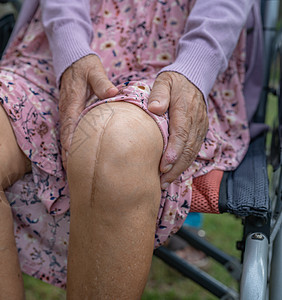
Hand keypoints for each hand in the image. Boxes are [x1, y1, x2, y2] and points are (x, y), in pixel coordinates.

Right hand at [59, 54, 117, 168]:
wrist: (72, 59)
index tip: (73, 159)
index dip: (70, 144)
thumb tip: (113, 93)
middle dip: (68, 155)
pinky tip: (78, 155)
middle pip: (65, 137)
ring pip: (67, 136)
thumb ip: (102, 82)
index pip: (69, 127)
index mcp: (72, 103)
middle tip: (74, 174)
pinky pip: (70, 131)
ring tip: (74, 171)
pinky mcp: (71, 112)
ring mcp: (68, 112)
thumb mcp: (94, 70)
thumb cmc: (85, 65)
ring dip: (69, 152)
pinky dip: (72, 144)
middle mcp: (67, 110)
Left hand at [148, 72, 207, 188]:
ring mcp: (199, 128)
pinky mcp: (200, 133)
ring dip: (179, 169)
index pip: (181, 134)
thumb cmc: (174, 82)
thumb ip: (159, 93)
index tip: (164, 165)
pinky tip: (172, 173)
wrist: (194, 79)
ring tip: (164, 182)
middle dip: (175, 167)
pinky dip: (184, 164)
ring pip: (192, 153)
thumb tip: (154, 108)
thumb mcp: (165, 81)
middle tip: (161, 181)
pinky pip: (194, 151)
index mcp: (185, 110)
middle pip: (187, 149)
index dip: (174, 151)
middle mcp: (195, 122)